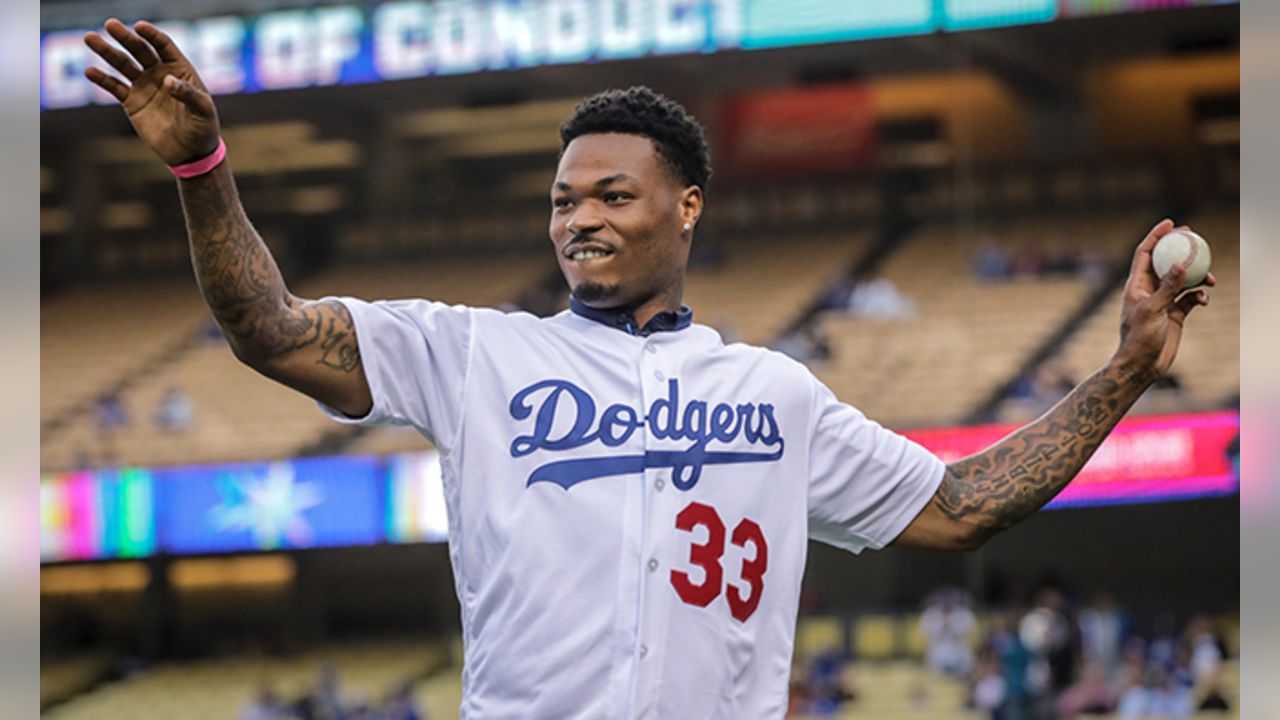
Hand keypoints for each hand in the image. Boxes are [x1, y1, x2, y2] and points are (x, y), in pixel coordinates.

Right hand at [83, 19, 220, 165]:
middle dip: (126, 37)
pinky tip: (90, 71)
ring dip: (107, 52)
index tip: (140, 27)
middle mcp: (159, 73)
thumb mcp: (203, 111)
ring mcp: (144, 86)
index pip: (164, 46)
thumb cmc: (203, 129)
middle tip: (110, 24)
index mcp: (180, 69)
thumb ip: (188, 94)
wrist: (190, 153)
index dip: (152, 35)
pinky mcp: (132, 101)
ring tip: (90, 38)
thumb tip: (168, 80)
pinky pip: (114, 86)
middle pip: (140, 50)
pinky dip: (102, 79)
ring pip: (123, 64)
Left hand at [1112, 219, 1214, 382]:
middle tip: (1196, 237)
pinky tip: (1204, 299)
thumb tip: (1181, 264)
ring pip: (1183, 280)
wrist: (1141, 365)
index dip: (1156, 236)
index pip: (1146, 253)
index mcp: (1136, 285)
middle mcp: (1149, 290)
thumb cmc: (1139, 338)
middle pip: (1166, 262)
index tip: (1171, 223)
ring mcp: (1164, 301)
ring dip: (1197, 276)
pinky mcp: (1176, 314)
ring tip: (1209, 278)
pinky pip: (1191, 298)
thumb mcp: (1152, 311)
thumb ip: (1167, 287)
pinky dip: (1199, 296)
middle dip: (1180, 248)